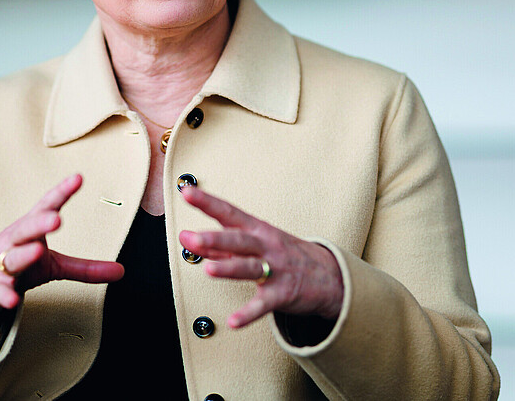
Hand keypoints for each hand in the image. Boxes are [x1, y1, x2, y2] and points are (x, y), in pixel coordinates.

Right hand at [0, 174, 123, 311]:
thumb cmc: (23, 263)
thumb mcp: (55, 264)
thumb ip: (85, 268)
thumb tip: (122, 271)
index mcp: (32, 228)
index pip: (47, 206)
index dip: (62, 192)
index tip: (78, 178)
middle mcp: (15, 241)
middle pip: (27, 228)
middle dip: (40, 223)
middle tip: (56, 218)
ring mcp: (3, 263)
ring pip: (13, 257)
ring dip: (24, 254)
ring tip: (37, 251)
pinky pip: (1, 289)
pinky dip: (6, 294)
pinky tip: (13, 300)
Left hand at [179, 186, 343, 328]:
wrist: (329, 275)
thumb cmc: (283, 255)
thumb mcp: (255, 243)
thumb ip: (219, 244)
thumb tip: (186, 238)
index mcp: (257, 230)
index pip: (229, 213)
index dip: (208, 202)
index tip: (188, 192)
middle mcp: (266, 246)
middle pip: (239, 240)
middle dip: (215, 238)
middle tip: (192, 237)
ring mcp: (276, 269)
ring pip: (250, 268)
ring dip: (229, 268)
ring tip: (208, 270)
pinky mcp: (282, 294)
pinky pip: (263, 305)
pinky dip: (248, 314)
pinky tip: (234, 322)